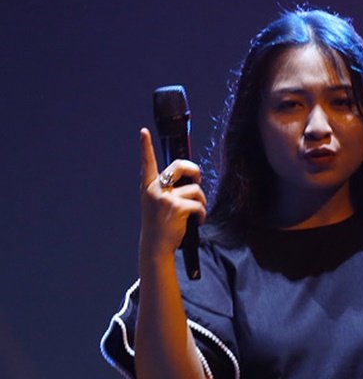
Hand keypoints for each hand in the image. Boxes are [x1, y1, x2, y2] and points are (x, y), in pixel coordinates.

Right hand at [138, 128, 205, 262]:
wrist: (156, 246)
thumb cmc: (160, 225)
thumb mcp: (157, 204)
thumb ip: (168, 190)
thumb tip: (190, 180)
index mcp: (148, 187)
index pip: (147, 163)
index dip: (145, 146)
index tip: (143, 132)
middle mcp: (155, 189)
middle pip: (179, 166)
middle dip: (194, 169)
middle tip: (198, 178)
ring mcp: (165, 198)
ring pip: (195, 189)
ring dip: (201, 201)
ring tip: (194, 214)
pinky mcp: (177, 207)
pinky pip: (199, 205)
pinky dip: (202, 214)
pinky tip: (197, 221)